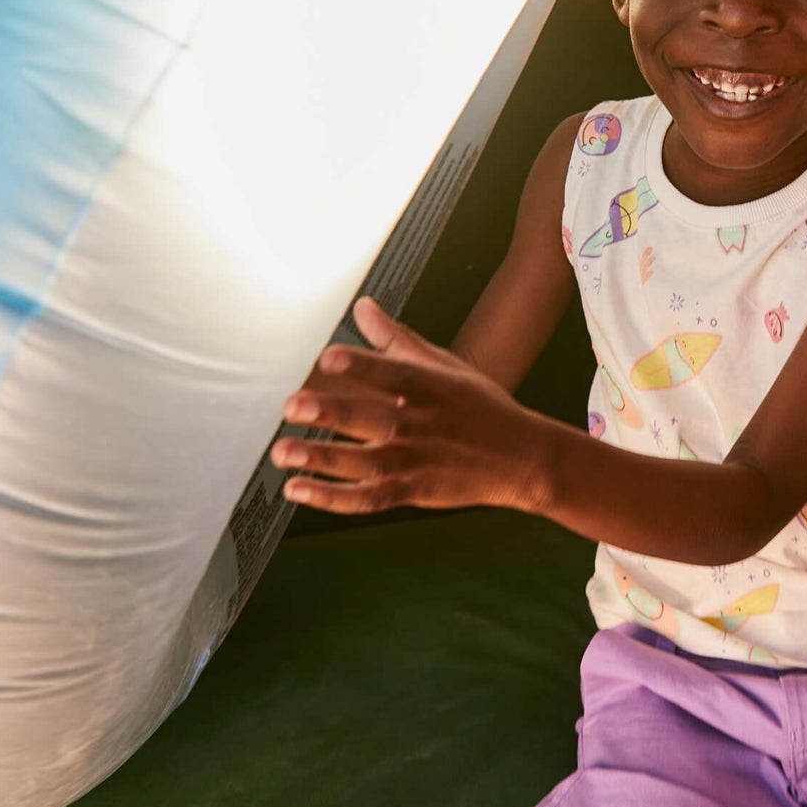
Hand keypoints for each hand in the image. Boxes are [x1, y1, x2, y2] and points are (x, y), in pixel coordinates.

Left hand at [271, 296, 549, 515]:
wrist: (523, 459)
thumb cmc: (481, 408)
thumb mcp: (446, 367)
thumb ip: (397, 340)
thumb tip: (363, 307)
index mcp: (430, 387)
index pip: (393, 373)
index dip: (361, 366)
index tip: (328, 359)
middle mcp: (422, 424)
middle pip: (372, 419)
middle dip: (329, 413)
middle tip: (292, 407)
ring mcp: (417, 461)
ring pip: (363, 462)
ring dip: (321, 458)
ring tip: (283, 452)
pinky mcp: (413, 491)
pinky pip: (368, 498)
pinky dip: (332, 498)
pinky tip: (299, 490)